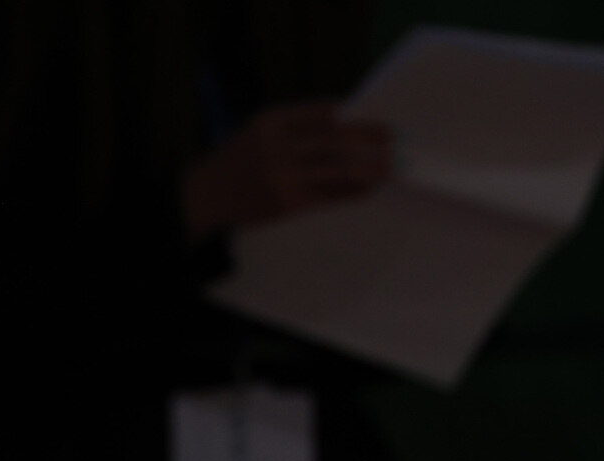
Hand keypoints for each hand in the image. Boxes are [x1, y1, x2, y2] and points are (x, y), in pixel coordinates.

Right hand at [182, 100, 391, 238]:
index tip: (380, 123)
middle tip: (394, 142)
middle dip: (369, 140)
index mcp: (274, 121)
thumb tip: (347, 123)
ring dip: (368, 168)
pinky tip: (367, 190)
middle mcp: (279, 146)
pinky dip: (350, 192)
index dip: (356, 119)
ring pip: (336, 168)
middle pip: (335, 139)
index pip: (324, 114)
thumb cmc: (242, 159)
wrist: (209, 193)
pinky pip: (328, 195)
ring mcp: (283, 175)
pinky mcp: (287, 203)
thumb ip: (297, 125)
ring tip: (390, 168)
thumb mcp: (261, 130)